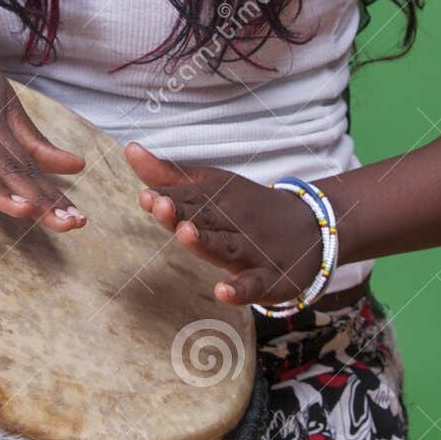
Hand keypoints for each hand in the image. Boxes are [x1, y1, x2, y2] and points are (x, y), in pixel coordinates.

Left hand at [124, 142, 323, 306]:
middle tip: (159, 205)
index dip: (165, 199)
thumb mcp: (209, 187)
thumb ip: (167, 175)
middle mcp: (232, 222)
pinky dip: (240, 290)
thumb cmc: (244, 207)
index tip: (146, 197)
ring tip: (185, 233)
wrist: (310, 228)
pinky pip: (253, 285)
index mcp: (216, 200)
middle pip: (204, 218)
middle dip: (181, 213)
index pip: (186, 200)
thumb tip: (129, 148)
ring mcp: (251, 250)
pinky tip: (222, 291)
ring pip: (225, 247)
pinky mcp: (268, 278)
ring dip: (206, 242)